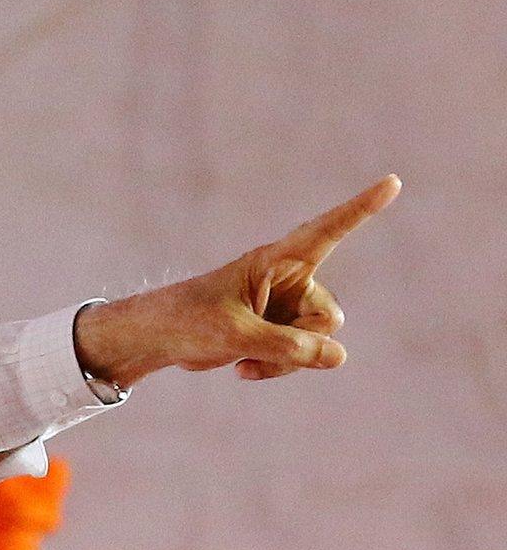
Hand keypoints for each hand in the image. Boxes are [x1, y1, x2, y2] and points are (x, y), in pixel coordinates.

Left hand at [75, 174, 400, 386]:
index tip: (393, 181)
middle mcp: (287, 277)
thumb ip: (289, 348)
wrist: (157, 340)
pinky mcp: (280, 327)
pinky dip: (277, 366)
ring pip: (318, 339)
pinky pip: (302, 353)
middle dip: (303, 339)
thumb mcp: (238, 337)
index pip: (326, 231)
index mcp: (274, 260)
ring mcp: (286, 303)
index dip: (361, 208)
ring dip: (286, 359)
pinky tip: (243, 368)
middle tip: (258, 344)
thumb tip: (338, 357)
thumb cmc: (188, 323)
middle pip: (328, 314)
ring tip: (245, 357)